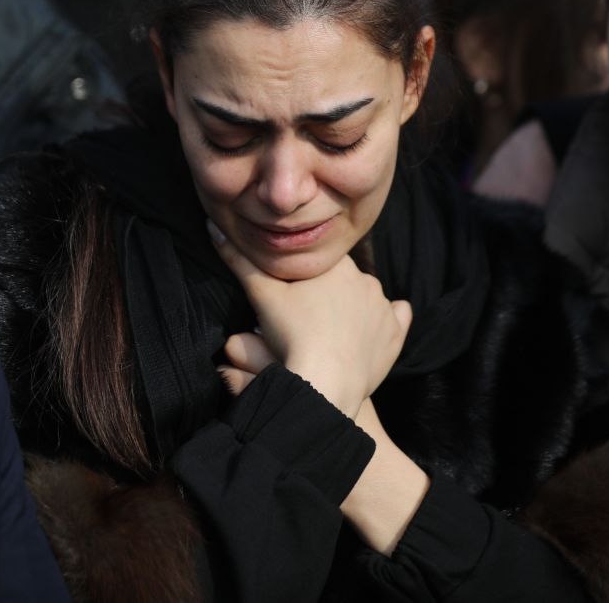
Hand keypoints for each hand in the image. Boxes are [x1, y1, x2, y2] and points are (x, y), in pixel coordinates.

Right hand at [210, 221, 411, 417]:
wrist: (325, 381)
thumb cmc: (291, 334)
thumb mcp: (260, 293)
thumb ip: (238, 259)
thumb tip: (212, 225)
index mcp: (336, 263)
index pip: (320, 261)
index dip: (305, 277)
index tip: (293, 295)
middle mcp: (366, 278)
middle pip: (342, 280)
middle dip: (327, 291)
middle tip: (306, 315)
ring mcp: (384, 307)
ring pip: (367, 298)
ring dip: (354, 307)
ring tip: (330, 328)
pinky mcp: (395, 335)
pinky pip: (396, 319)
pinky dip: (387, 322)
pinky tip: (373, 329)